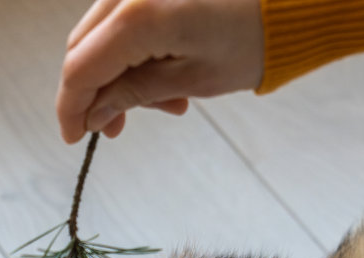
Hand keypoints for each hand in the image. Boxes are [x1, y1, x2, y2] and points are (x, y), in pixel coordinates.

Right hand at [56, 0, 264, 143]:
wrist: (292, 3)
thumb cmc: (253, 39)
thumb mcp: (191, 79)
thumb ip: (133, 95)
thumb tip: (95, 115)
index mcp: (137, 17)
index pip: (80, 69)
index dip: (71, 108)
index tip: (75, 138)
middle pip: (83, 48)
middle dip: (94, 93)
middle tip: (116, 128)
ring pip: (100, 36)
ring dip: (117, 74)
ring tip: (165, 103)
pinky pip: (122, 20)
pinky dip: (132, 52)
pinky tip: (164, 74)